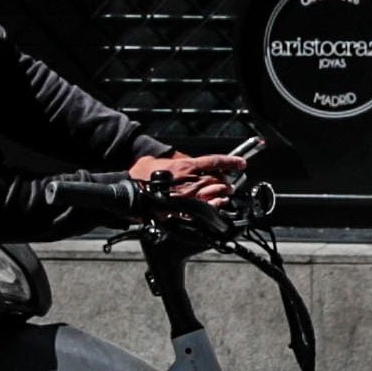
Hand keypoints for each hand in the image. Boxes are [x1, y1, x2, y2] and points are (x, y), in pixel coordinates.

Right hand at [129, 153, 243, 206]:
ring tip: (225, 192)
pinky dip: (216, 205)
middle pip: (219, 179)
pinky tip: (219, 203)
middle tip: (228, 181)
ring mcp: (190, 197)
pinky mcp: (186, 211)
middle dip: (226, 180)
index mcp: (185, 166)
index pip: (215, 161)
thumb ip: (175, 159)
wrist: (130, 194)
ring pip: (216, 194)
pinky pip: (208, 208)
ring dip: (223, 192)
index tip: (241, 163)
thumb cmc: (140, 176)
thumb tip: (186, 160)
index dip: (231, 161)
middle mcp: (191, 181)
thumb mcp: (156, 159)